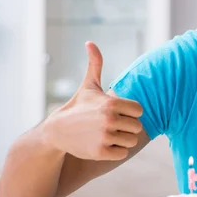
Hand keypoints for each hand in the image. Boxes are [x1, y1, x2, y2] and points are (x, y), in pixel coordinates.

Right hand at [42, 42, 143, 160]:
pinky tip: (103, 144)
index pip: (139, 111)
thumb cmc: (78, 106)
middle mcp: (109, 119)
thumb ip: (95, 64)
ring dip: (122, 140)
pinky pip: (122, 153)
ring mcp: (105, 137)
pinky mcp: (100, 152)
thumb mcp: (88, 85)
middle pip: (137, 127)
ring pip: (131, 141)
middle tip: (112, 125)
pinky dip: (115, 151)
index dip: (130, 112)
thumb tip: (90, 42)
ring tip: (108, 134)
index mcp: (111, 103)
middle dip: (127, 127)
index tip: (118, 113)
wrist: (56, 131)